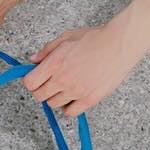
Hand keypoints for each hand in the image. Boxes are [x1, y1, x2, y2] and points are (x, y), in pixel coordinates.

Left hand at [21, 21, 139, 116]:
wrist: (119, 45)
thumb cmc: (95, 38)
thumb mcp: (67, 37)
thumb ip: (47, 50)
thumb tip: (33, 60)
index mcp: (54, 63)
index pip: (30, 83)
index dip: (31, 80)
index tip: (36, 77)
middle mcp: (62, 79)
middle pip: (39, 96)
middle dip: (42, 89)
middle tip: (50, 82)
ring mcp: (75, 91)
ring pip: (53, 105)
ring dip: (55, 97)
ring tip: (64, 87)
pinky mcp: (89, 99)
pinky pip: (70, 113)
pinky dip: (68, 107)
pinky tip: (73, 97)